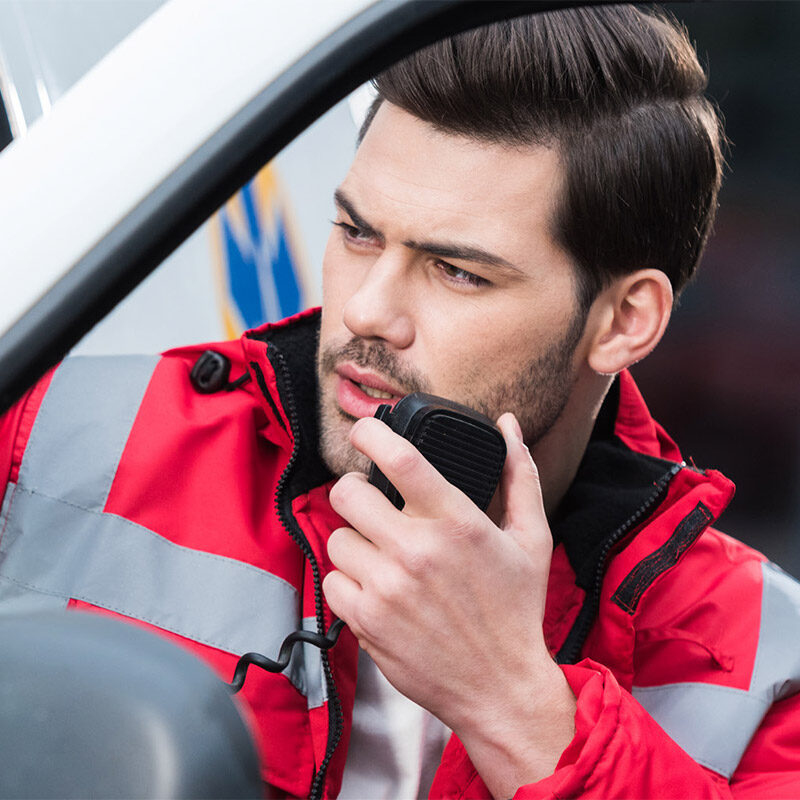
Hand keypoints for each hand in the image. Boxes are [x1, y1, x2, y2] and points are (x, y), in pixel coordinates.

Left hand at [322, 412, 574, 795]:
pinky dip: (348, 583)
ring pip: (337, 539)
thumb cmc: (515, 610)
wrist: (500, 688)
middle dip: (354, 491)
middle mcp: (416, 551)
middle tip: (369, 502)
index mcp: (456, 522)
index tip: (364, 430)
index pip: (400, 459)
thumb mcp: (531, 538)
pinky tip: (376, 589)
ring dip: (355, 543)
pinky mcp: (367, 622)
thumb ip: (519, 475)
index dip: (371, 433)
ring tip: (382, 556)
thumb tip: (509, 425)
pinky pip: (331, 581)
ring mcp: (387, 588)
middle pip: (347, 493)